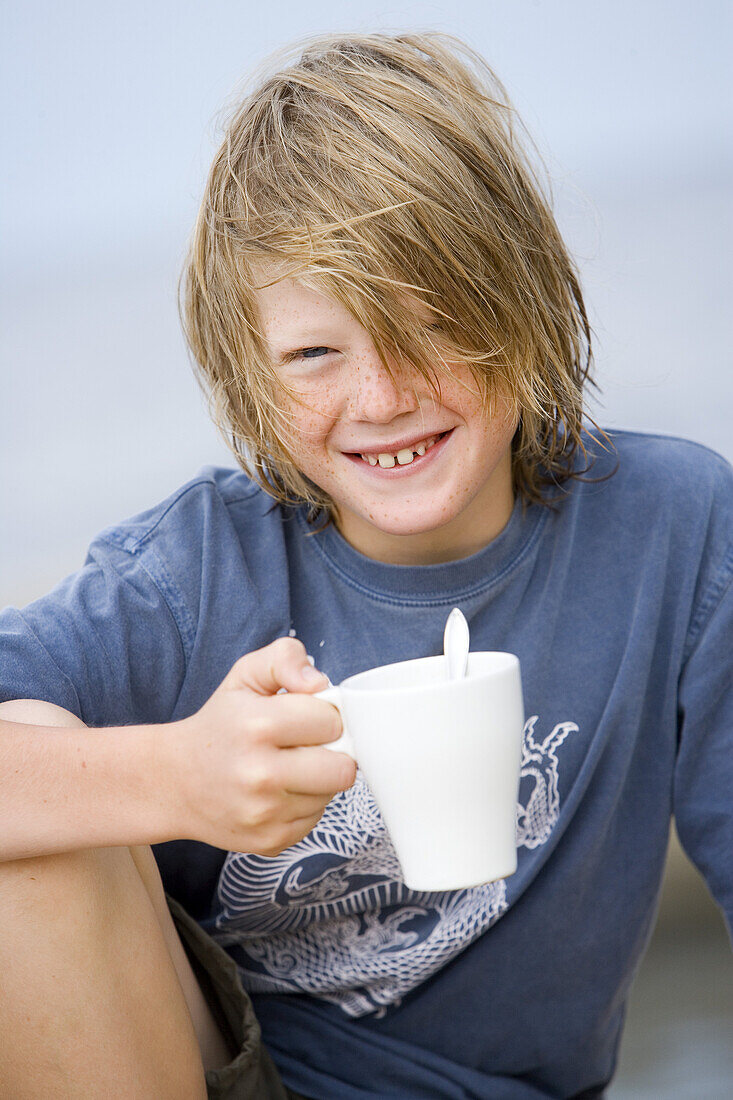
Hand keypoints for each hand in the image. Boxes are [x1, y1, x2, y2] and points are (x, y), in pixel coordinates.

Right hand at [170, 638, 355, 855]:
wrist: (173, 781)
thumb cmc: (219, 725)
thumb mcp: (245, 676)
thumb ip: (286, 659)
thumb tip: (319, 683)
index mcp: (257, 725)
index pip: (333, 722)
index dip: (324, 716)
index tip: (304, 718)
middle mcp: (260, 774)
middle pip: (343, 768)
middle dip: (331, 752)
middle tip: (305, 745)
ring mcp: (265, 813)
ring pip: (331, 794)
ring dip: (317, 780)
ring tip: (286, 767)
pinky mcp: (270, 841)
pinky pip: (315, 819)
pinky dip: (303, 804)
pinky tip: (277, 792)